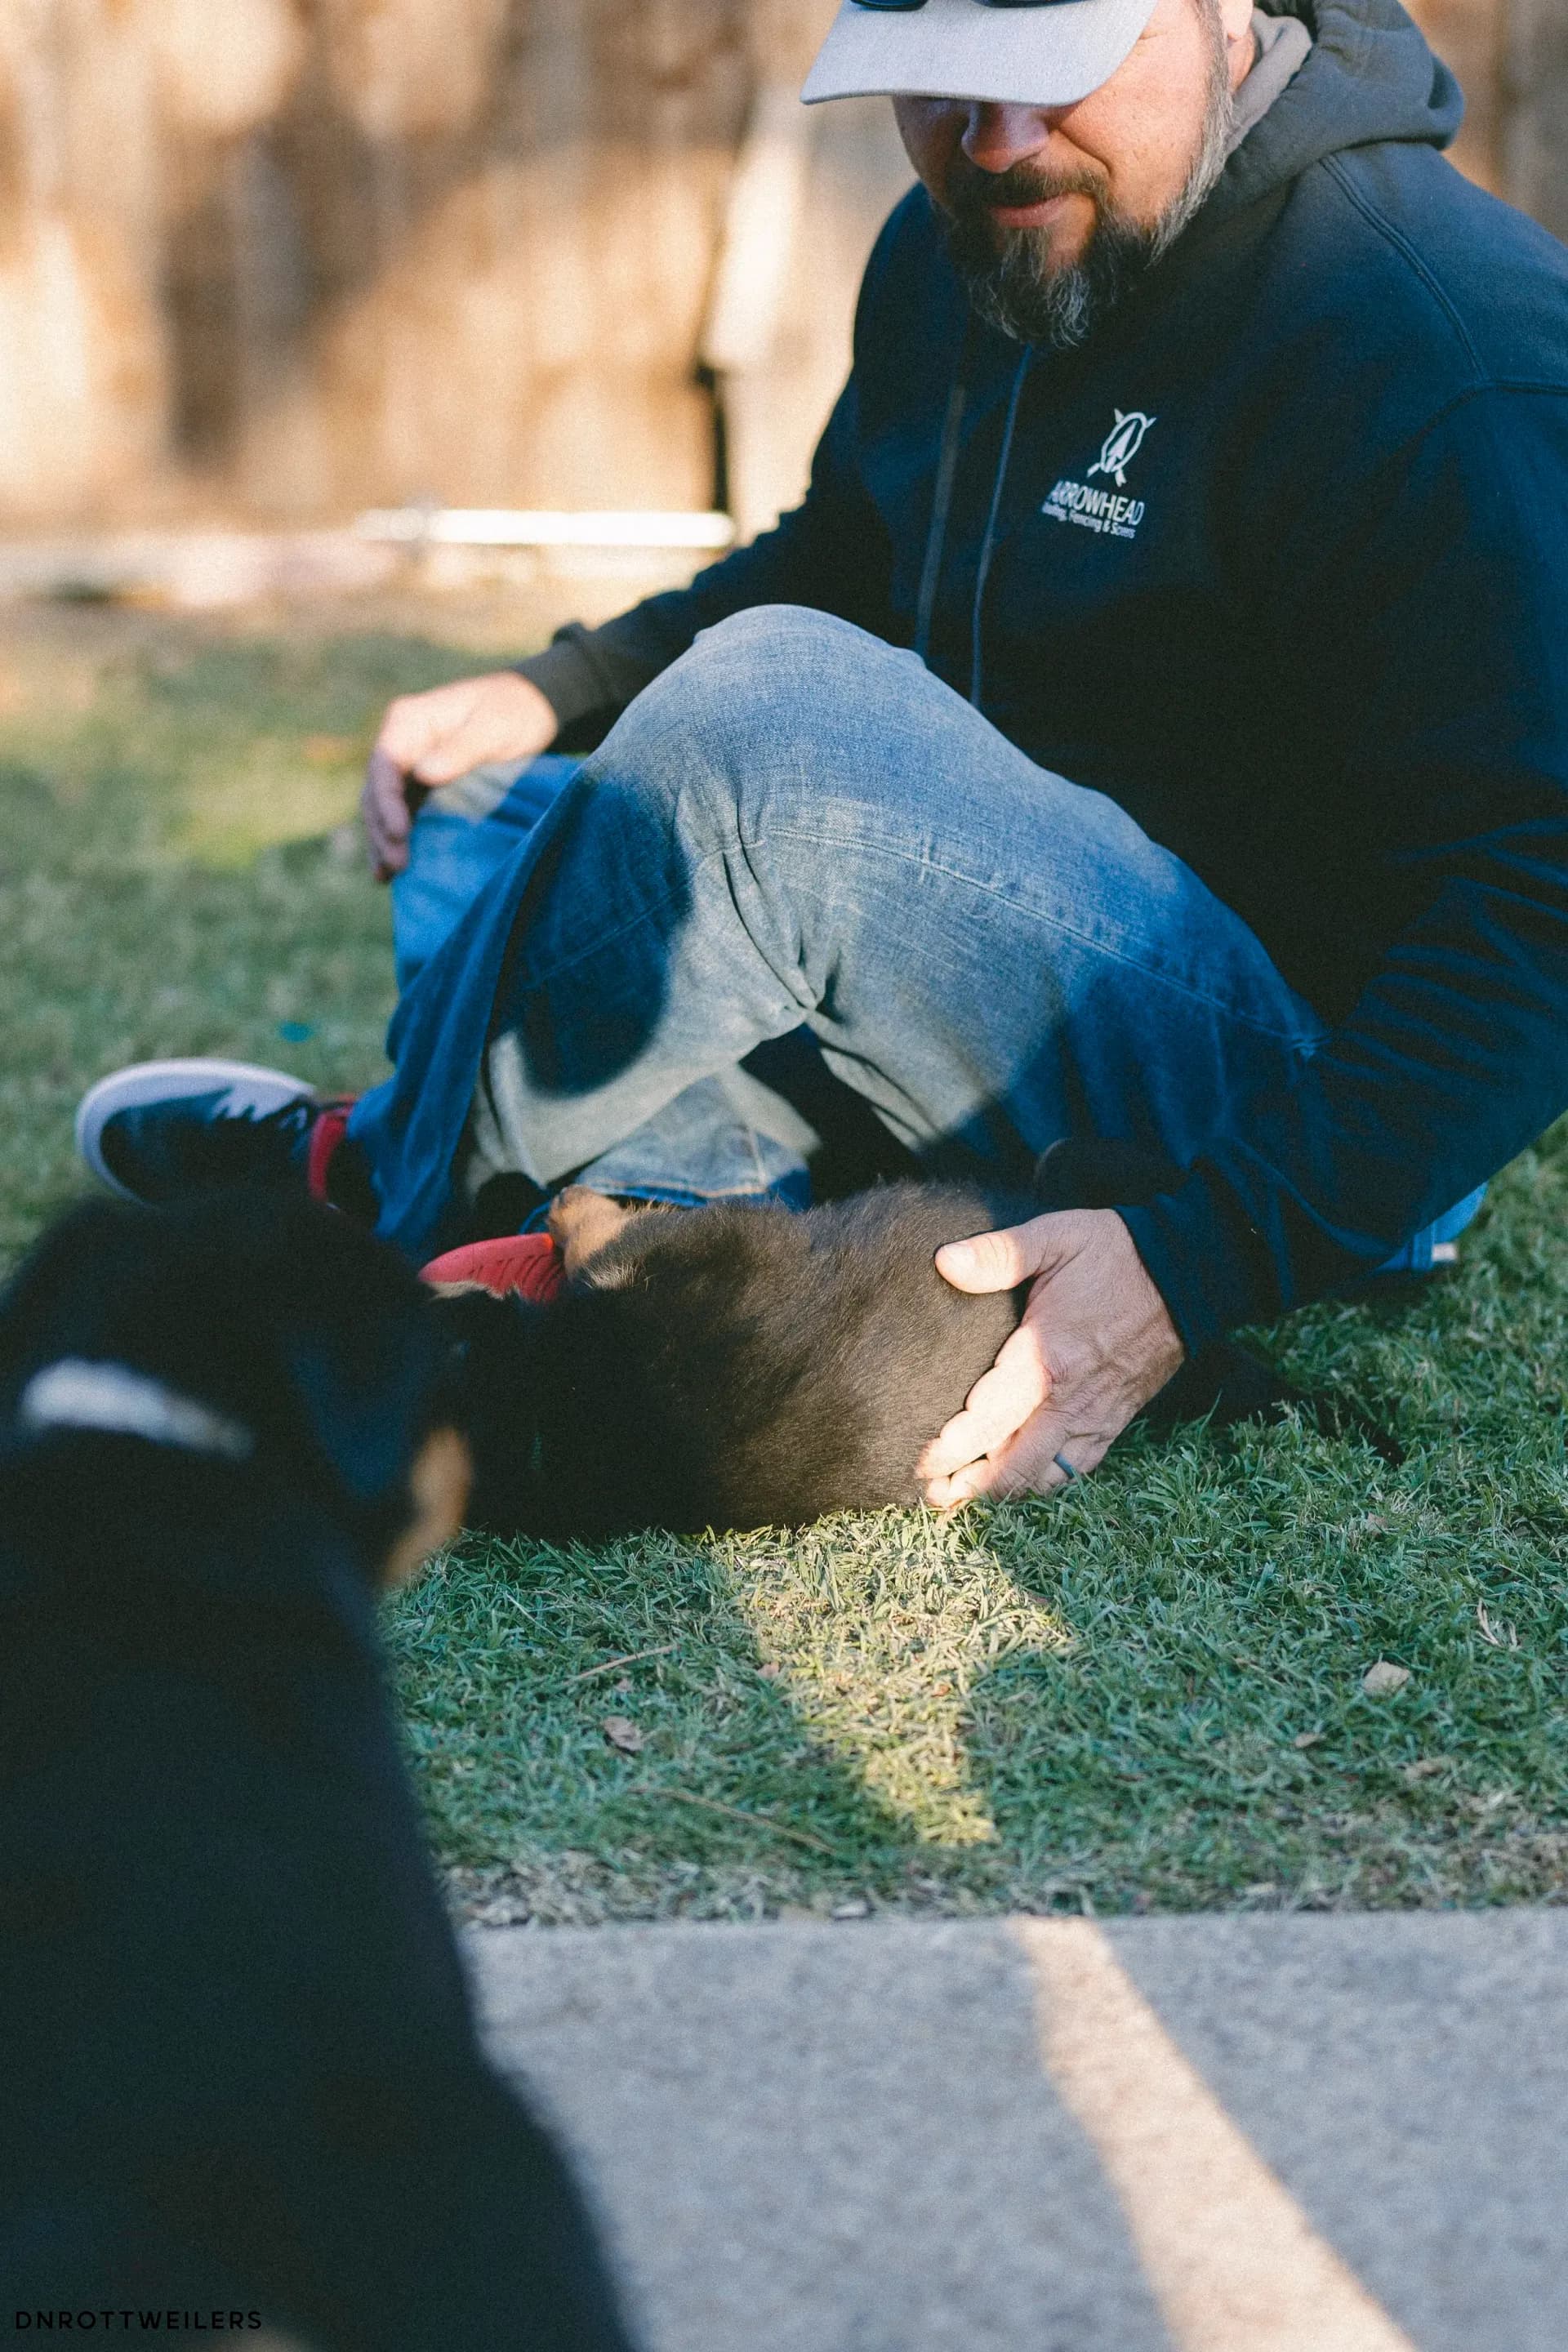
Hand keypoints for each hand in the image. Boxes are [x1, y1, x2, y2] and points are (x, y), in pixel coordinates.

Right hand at [361, 671, 558, 879]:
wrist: (530, 709)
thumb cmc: (512, 711)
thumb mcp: (493, 726)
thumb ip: (461, 749)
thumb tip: (424, 775)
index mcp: (410, 721)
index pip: (386, 764)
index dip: (386, 802)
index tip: (399, 833)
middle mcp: (402, 743)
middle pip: (378, 791)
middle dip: (382, 830)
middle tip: (396, 866)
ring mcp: (409, 766)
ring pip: (383, 808)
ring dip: (383, 842)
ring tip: (386, 877)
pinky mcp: (421, 787)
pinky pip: (402, 815)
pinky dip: (396, 841)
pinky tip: (393, 872)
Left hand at [919, 1209, 1183, 1505]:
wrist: (1187, 1273)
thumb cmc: (1115, 1254)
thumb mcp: (1055, 1237)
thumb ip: (998, 1253)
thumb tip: (944, 1261)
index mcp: (1047, 1357)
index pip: (988, 1420)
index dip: (950, 1449)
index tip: (916, 1463)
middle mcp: (1070, 1399)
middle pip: (1012, 1465)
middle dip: (967, 1486)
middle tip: (927, 1495)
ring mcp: (1095, 1416)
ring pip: (1043, 1476)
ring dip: (1001, 1493)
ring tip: (960, 1499)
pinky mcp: (1113, 1421)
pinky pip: (1074, 1470)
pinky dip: (1042, 1484)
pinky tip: (1016, 1486)